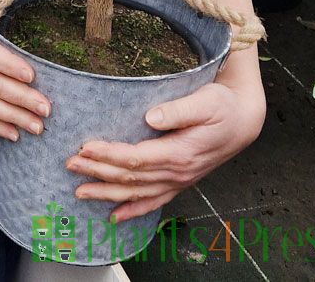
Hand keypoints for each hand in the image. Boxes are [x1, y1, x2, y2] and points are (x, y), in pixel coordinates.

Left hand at [64, 81, 264, 222]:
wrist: (244, 121)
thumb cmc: (223, 107)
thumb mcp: (205, 101)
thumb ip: (178, 110)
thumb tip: (151, 117)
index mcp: (180, 152)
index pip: (136, 158)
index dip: (109, 154)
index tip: (85, 147)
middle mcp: (177, 172)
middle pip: (130, 177)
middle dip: (98, 171)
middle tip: (70, 164)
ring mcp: (178, 180)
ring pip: (137, 193)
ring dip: (107, 192)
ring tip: (79, 191)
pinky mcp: (179, 181)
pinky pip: (153, 201)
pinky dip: (132, 210)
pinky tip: (114, 215)